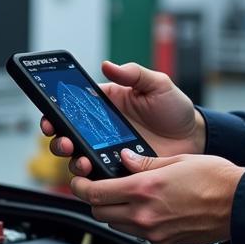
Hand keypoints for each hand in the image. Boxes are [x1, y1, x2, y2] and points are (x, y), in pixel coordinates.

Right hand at [40, 60, 205, 176]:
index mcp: (106, 103)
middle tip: (65, 141)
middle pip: (68, 134)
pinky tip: (97, 175)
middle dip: (59, 138)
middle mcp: (101, 127)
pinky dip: (93, 179)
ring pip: (78, 157)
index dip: (56, 111)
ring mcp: (108, 150)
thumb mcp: (157, 84)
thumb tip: (107, 65)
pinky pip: (98, 177)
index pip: (72, 105)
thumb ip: (133, 74)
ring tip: (83, 160)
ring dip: (74, 160)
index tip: (50, 116)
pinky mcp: (118, 170)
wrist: (194, 137)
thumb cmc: (174, 108)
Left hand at [70, 148, 244, 243]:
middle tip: (102, 188)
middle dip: (96, 200)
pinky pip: (139, 235)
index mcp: (144, 189)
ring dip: (115, 212)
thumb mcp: (177, 160)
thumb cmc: (215, 179)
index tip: (79, 181)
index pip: (95, 193)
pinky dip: (137, 224)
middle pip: (100, 213)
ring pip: (117, 225)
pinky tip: (151, 210)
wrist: (240, 204)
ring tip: (129, 197)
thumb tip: (125, 159)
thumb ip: (145, 162)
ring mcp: (154, 233)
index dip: (80, 186)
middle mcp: (144, 215)